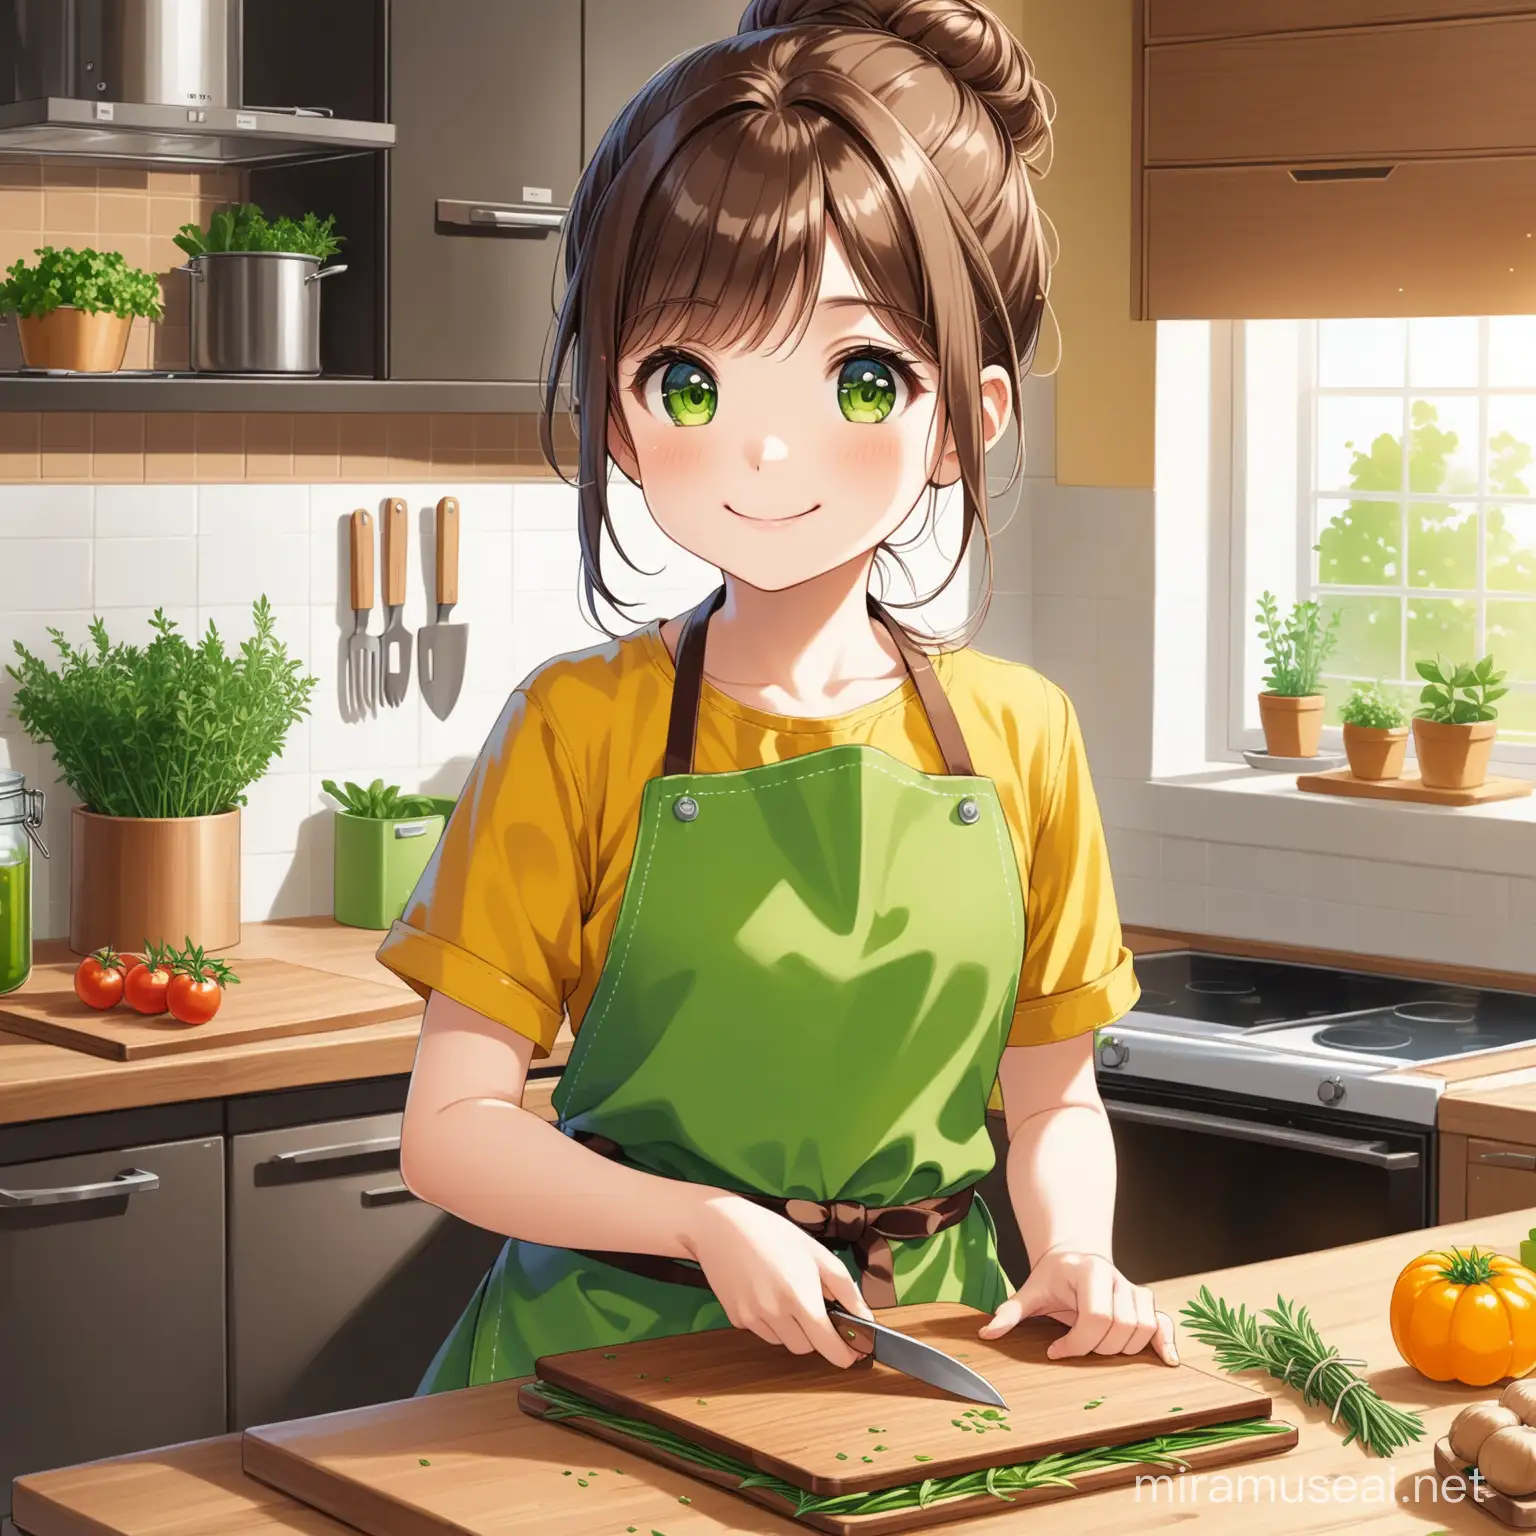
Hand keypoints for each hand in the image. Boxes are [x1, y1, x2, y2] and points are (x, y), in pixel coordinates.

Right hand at [683, 1194, 873, 1368]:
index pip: (829, 1347)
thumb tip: (865, 1319)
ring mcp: (753, 1319)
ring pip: (783, 1341)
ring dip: (791, 1328)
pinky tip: (763, 1291)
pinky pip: (761, 1331)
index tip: (852, 1353)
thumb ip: (846, 1290)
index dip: (845, 1355)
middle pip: (806, 1347)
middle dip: (815, 1334)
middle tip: (813, 1306)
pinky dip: (769, 1321)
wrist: (722, 1225)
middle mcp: (776, 1314)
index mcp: (801, 1298)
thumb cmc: (774, 1234)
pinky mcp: (736, 1318)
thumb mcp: (818, 1253)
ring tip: (784, 1292)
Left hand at [978, 1248, 1177, 1364]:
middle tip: (1076, 1347)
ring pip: (1142, 1328)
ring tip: (1097, 1347)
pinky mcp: (1144, 1302)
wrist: (1074, 1256)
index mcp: (1090, 1272)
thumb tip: (987, 1334)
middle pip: (1120, 1327)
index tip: (1056, 1350)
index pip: (1096, 1317)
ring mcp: (1134, 1290)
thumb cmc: (1052, 1276)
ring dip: (1122, 1348)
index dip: (1077, 1342)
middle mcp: (1118, 1278)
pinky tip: (1166, 1360)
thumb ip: (1010, 1312)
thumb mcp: (1029, 1291)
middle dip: (1098, 1347)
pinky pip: (1162, 1322)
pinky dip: (1165, 1340)